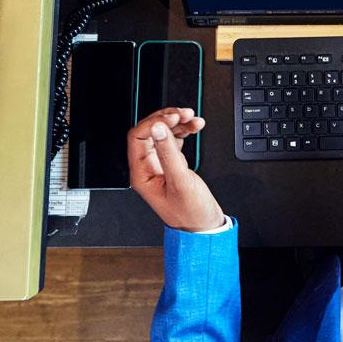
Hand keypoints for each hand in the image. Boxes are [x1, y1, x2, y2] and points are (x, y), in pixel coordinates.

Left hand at [127, 107, 223, 232]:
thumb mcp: (180, 181)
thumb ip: (169, 153)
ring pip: (163, 134)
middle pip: (150, 132)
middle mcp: (148, 167)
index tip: (172, 118)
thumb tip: (159, 129)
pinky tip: (194, 128)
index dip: (154, 123)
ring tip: (193, 119)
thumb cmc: (190, 213)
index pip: (138, 137)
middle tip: (184, 114)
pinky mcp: (173, 165)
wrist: (204, 227)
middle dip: (167, 119)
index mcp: (142, 174)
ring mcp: (160, 165)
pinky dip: (184, 131)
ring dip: (178, 123)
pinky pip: (174, 141)